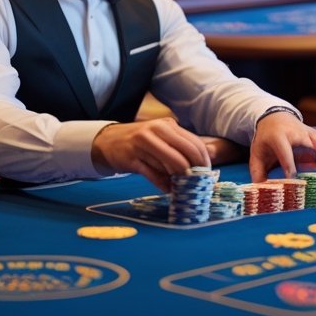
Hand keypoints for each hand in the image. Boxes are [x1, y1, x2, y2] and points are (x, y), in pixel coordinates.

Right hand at [91, 117, 209, 192]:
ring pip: (170, 164)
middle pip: (185, 153)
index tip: (207, 174)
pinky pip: (153, 175)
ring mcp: (143, 143)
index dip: (204, 160)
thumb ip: (179, 148)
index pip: (194, 143)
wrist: (107, 140)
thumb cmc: (140, 141)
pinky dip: (163, 185)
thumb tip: (200, 168)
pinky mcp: (131, 159)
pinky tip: (168, 190)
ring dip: (179, 179)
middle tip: (197, 183)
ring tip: (183, 188)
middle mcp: (157, 130)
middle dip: (195, 170)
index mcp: (168, 125)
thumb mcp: (161, 137)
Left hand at [249, 111, 315, 182]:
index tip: (293, 181)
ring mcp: (308, 132)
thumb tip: (261, 192)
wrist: (274, 117)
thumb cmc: (265, 139)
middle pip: (314, 143)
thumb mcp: (256, 153)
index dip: (290, 167)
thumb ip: (257, 172)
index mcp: (279, 136)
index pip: (286, 152)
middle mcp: (296, 132)